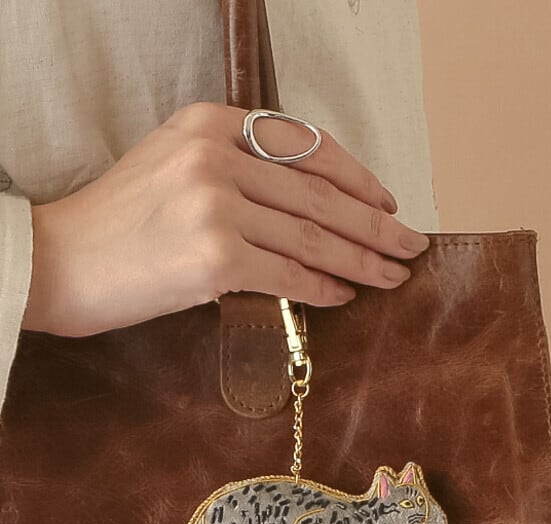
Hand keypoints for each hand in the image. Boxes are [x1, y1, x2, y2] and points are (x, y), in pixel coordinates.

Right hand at [23, 102, 429, 336]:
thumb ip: (238, 172)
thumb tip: (307, 209)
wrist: (59, 262)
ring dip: (363, 259)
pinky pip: (290, 272)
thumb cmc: (117, 223)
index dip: (358, 178)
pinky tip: (346, 293)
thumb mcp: (174, 168)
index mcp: (211, 124)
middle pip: (321, 194)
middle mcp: (217, 156)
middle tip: (411, 245)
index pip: (308, 147)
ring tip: (393, 275)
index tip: (387, 205)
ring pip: (314, 235)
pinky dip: (324, 286)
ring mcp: (216, 204)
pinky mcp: (214, 257)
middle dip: (376, 225)